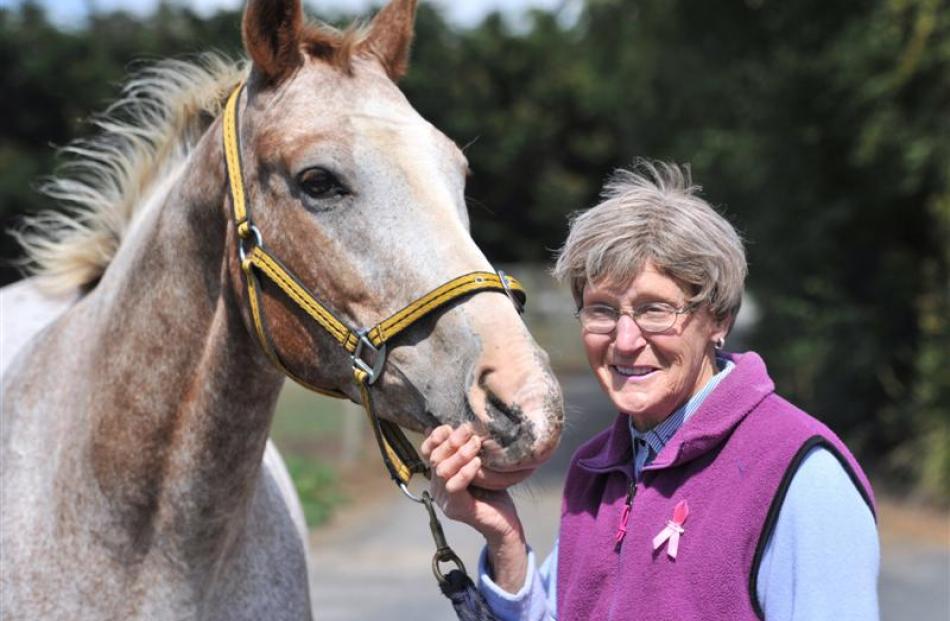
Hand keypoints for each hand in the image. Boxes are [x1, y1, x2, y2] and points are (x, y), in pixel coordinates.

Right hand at [421, 424, 528, 591]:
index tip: (450, 426)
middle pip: (434, 458)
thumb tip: (465, 424)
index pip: (427, 452)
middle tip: (470, 430)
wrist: (505, 524)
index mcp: (439, 475)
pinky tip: (477, 463)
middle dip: (452, 441)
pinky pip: (453, 486)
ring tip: (475, 444)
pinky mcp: (456, 509)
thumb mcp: (480, 466)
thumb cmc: (494, 491)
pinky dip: (465, 471)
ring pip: (441, 470)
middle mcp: (437, 487)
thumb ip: (469, 450)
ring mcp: (444, 499)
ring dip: (459, 454)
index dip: (435, 437)